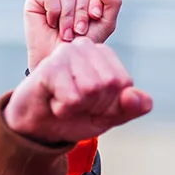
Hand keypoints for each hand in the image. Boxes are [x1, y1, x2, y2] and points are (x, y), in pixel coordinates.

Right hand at [4, 37, 151, 144]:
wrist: (38, 127)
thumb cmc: (76, 116)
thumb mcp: (110, 116)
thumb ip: (131, 107)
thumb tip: (135, 96)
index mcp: (105, 55)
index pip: (124, 84)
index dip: (111, 103)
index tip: (93, 103)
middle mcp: (86, 47)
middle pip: (109, 84)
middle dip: (95, 104)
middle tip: (76, 102)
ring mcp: (66, 53)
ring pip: (91, 90)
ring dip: (78, 106)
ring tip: (64, 100)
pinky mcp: (49, 67)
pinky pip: (71, 98)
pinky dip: (64, 109)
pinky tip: (53, 100)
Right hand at [24, 0, 121, 70]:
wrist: (63, 64)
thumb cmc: (84, 46)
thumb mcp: (106, 24)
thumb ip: (112, 1)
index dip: (97, 0)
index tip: (95, 17)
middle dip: (83, 12)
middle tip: (80, 30)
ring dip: (69, 17)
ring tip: (68, 34)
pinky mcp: (37, 0)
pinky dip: (55, 13)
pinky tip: (53, 25)